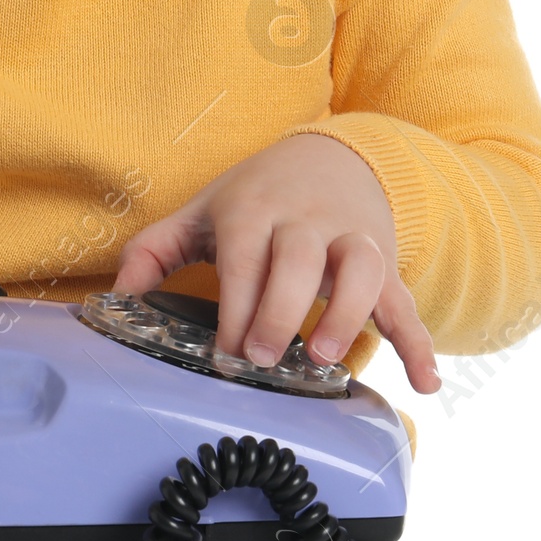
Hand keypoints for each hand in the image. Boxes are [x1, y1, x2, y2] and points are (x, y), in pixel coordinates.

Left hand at [112, 132, 440, 393]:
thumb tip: (115, 297)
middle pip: (300, 259)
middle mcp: (306, 221)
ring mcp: (351, 238)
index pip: (246, 256)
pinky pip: (406, 299)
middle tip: (262, 357)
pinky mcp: (384, 261)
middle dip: (281, 309)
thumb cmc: (256, 196)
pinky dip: (419, 342)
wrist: (329, 157)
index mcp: (255, 209)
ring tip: (325, 357)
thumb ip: (155, 252)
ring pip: (362, 268)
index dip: (236, 305)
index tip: (224, 354)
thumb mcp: (202, 213)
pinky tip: (425, 384)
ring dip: (348, 313)